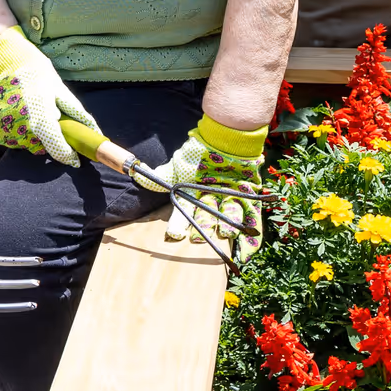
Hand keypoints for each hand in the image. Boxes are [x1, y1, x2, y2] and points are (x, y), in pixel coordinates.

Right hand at [0, 26, 99, 166]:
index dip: (68, 155)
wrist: (2, 62)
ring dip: (34, 135)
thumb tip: (94, 131)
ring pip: (28, 144)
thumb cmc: (35, 74)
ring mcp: (6, 131)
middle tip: (50, 119)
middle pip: (42, 147)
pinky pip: (14, 140)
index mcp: (40, 116)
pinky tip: (21, 114)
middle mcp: (21, 128)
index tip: (75, 158)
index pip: (56, 147)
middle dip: (50, 139)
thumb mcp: (60, 90)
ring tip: (33, 111)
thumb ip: (76, 114)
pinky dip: (20, 133)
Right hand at [144, 115, 267, 262]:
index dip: (179, 225)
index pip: (184, 214)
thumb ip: (162, 176)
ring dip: (226, 227)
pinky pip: (251, 217)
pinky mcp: (249, 196)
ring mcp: (230, 199)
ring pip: (227, 218)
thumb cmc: (199, 151)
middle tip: (200, 237)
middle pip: (206, 219)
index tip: (175, 235)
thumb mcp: (179, 164)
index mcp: (193, 196)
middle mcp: (210, 200)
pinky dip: (251, 236)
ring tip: (225, 232)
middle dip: (203, 228)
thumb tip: (139, 177)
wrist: (226, 136)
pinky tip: (248, 254)